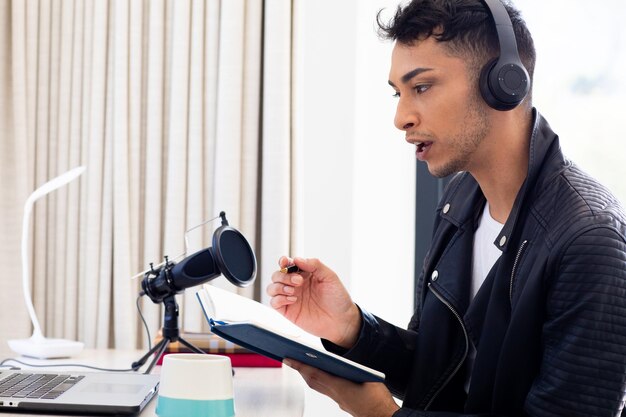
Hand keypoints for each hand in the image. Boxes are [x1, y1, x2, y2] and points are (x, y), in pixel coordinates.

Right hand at [267, 256, 360, 347]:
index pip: (288, 264)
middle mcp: (295, 285)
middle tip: (298, 281)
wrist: (341, 320)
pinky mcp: (288, 311)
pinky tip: (293, 300)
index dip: (283, 261)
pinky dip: (279, 299)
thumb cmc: (337, 299)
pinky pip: (274, 302)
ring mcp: (290, 297)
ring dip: (279, 286)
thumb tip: (297, 259)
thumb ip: (314, 265)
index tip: (285, 262)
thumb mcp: (330, 276)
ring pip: (272, 288)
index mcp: (304, 274)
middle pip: (277, 275)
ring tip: (293, 291)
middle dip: (284, 276)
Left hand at [284, 359, 399, 416]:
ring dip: (308, 376)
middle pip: (312, 381)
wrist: (383, 416)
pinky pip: (326, 390)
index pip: (314, 374)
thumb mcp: (366, 376)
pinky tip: (322, 375)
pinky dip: (319, 381)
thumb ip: (352, 368)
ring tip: (303, 365)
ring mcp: (338, 400)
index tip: (289, 359)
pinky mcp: (343, 403)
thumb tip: (340, 361)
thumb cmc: (377, 398)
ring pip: (318, 387)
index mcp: (339, 387)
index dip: (300, 365)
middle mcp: (335, 394)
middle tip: (291, 359)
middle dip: (300, 370)